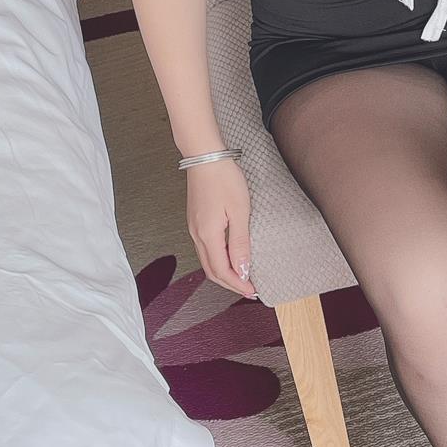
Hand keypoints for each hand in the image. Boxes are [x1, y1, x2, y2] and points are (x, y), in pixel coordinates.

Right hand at [185, 158, 257, 298]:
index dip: (237, 284)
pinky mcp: (195, 221)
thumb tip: (242, 270)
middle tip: (249, 289)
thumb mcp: (239, 211)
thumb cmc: (224, 179)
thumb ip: (240, 243)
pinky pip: (205, 249)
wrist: (206, 156)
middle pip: (211, 270)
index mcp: (208, 235)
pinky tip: (230, 257)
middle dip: (230, 283)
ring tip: (242, 276)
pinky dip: (218, 260)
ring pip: (207, 261)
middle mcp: (197, 235)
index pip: (222, 271)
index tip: (253, 290)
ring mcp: (194, 228)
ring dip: (224, 273)